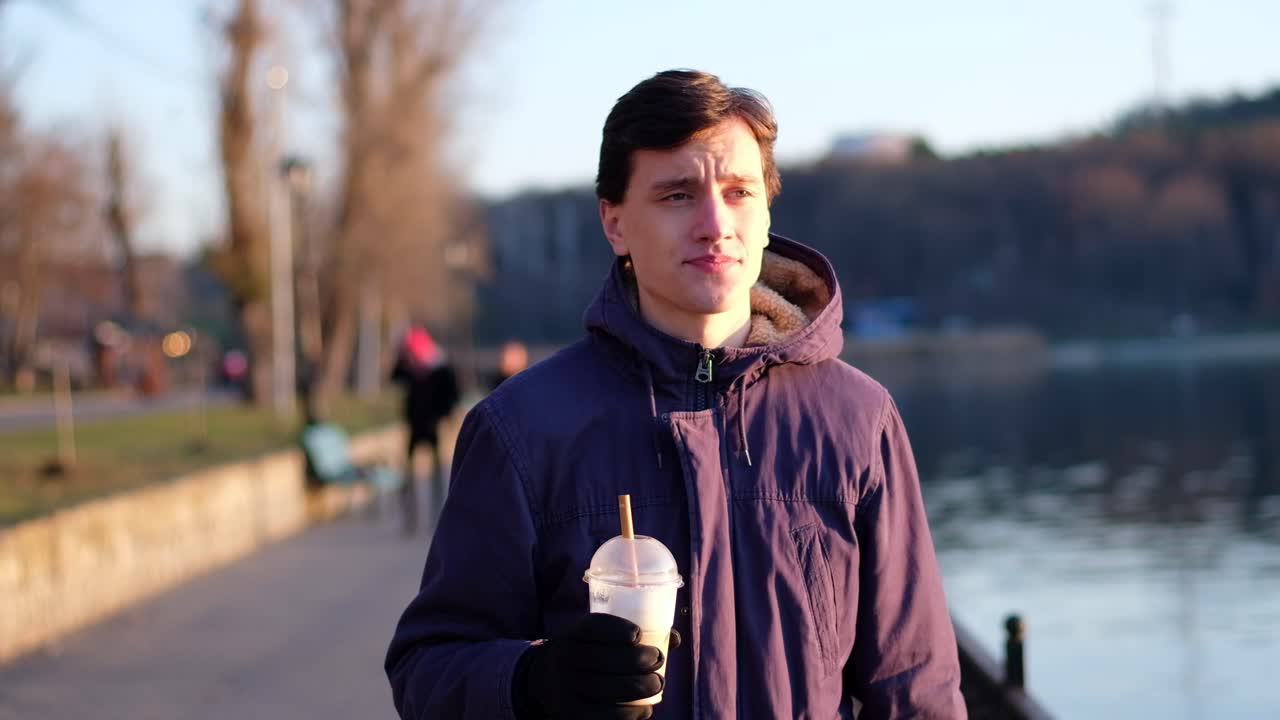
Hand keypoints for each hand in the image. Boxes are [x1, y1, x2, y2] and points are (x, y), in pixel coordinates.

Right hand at [513, 613, 681, 719]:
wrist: (545, 684)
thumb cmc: (585, 656)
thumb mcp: (595, 640)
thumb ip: (630, 636)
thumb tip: (675, 638)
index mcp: (571, 636)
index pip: (591, 627)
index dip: (615, 629)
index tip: (637, 634)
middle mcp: (564, 660)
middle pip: (603, 659)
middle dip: (638, 659)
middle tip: (658, 659)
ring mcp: (565, 689)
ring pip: (606, 688)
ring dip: (639, 686)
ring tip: (657, 683)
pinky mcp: (571, 715)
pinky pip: (603, 715)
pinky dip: (629, 713)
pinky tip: (645, 709)